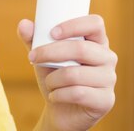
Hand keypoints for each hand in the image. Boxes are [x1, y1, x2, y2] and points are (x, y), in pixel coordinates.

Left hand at [17, 15, 116, 130]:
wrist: (61, 111)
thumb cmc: (56, 77)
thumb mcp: (44, 57)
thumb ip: (34, 40)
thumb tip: (23, 24)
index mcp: (97, 41)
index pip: (95, 23)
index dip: (74, 25)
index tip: (52, 33)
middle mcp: (108, 58)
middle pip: (81, 49)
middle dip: (51, 52)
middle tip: (32, 57)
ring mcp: (109, 79)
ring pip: (76, 74)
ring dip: (53, 79)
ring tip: (48, 82)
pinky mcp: (106, 100)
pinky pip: (78, 93)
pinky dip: (59, 94)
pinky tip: (54, 96)